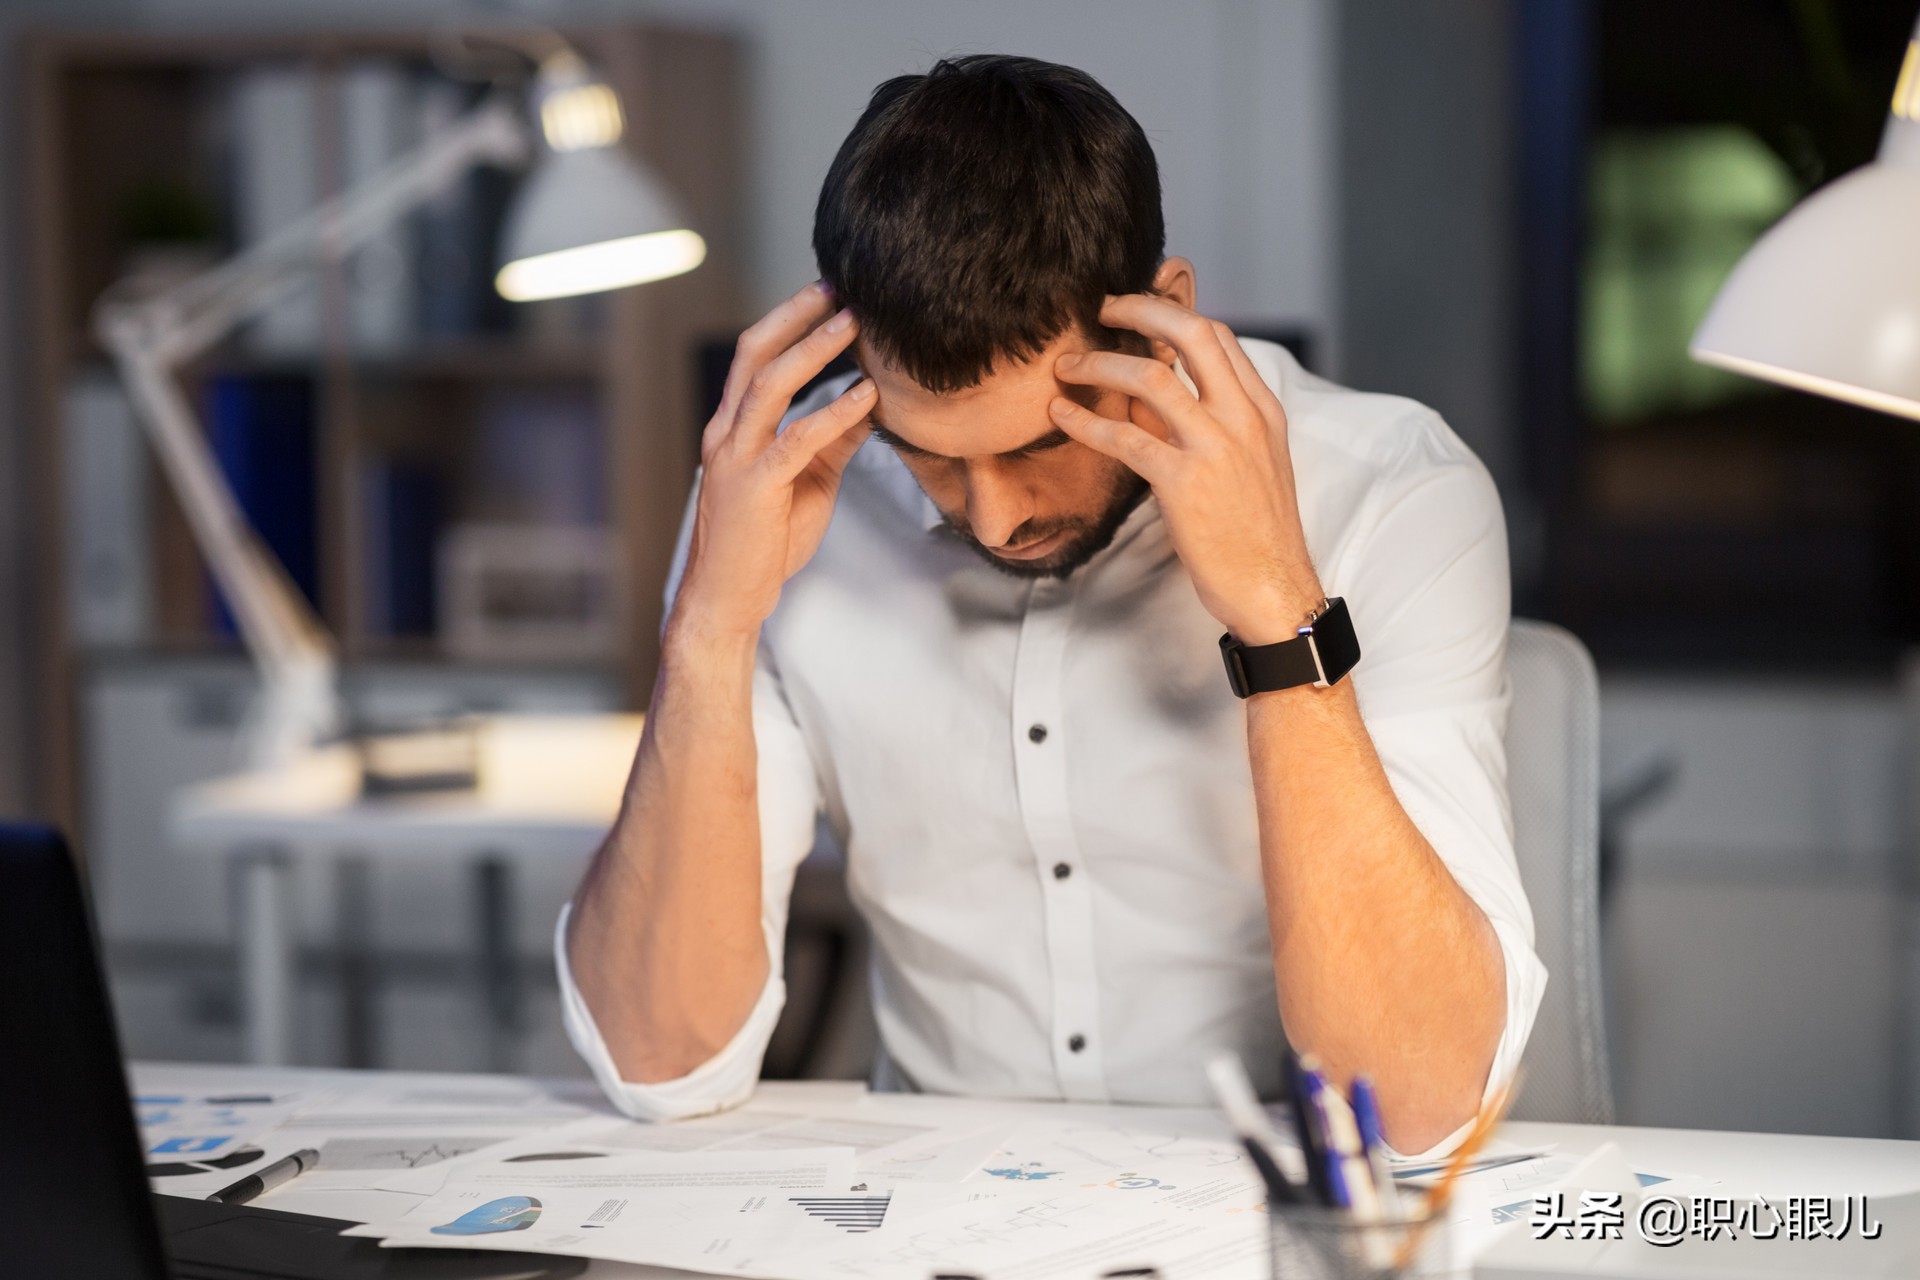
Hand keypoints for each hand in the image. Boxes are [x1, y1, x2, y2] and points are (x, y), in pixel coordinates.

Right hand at [672, 281, 873, 640]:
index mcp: (734, 427)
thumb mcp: (811, 480)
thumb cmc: (765, 543)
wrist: (729, 599)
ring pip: (770, 385)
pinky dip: (834, 413)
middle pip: (756, 353)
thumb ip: (835, 440)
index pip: (758, 357)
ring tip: (854, 324)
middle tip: (840, 286)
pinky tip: (867, 397)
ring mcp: (735, 457)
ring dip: (814, 350)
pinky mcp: (754, 487)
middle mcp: (726, 432)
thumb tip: (871, 402)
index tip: (831, 293)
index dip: (791, 320)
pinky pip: (796, 440)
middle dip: (797, 315)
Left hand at [1049, 295, 1322, 644]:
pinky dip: (1084, 421)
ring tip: (1067, 366)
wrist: (1273, 589)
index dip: (1173, 312)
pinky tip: (1060, 414)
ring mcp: (1215, 448)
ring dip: (1100, 364)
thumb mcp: (1253, 464)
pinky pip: (1124, 437)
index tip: (1138, 309)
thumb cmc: (1257, 535)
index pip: (1219, 336)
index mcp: (1263, 410)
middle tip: (1102, 310)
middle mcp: (1243, 419)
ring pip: (1151, 378)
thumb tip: (1162, 402)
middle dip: (1141, 310)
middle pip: (1193, 333)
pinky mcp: (1184, 484)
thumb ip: (1218, 425)